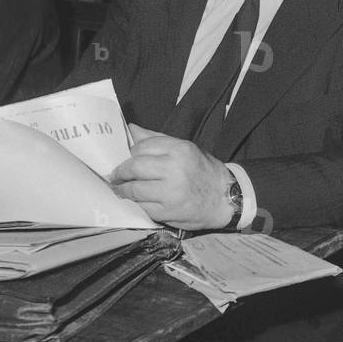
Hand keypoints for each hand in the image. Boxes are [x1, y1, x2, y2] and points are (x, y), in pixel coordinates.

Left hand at [109, 124, 233, 229]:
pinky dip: (135, 204)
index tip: (125, 159)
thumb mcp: (186, 149)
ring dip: (123, 190)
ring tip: (121, 190)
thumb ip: (158, 140)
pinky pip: (142, 207)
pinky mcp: (169, 212)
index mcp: (180, 150)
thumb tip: (131, 129)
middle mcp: (175, 169)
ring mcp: (171, 192)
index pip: (142, 147)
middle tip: (115, 176)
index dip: (130, 154)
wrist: (226, 198)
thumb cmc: (204, 171)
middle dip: (120, 173)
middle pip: (134, 167)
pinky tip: (136, 201)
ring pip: (134, 190)